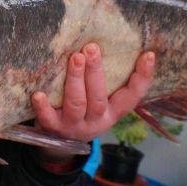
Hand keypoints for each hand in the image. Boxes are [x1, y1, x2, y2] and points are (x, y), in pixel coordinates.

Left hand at [31, 43, 154, 143]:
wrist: (58, 143)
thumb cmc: (81, 111)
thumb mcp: (98, 101)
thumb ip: (102, 81)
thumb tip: (103, 42)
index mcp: (112, 112)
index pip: (132, 96)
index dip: (142, 77)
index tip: (148, 55)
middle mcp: (96, 121)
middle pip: (98, 97)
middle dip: (95, 72)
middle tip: (91, 48)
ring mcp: (74, 126)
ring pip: (77, 103)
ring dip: (75, 80)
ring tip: (75, 58)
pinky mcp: (52, 129)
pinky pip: (48, 118)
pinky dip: (43, 107)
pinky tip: (38, 94)